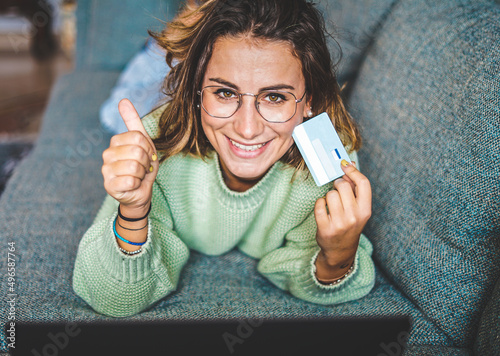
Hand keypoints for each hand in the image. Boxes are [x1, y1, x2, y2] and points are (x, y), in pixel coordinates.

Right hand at [102, 99, 158, 216]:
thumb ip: (133, 121)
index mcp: (115, 141)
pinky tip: (132, 185)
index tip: (146, 155)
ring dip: (142, 173)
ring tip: (138, 175)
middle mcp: (107, 154)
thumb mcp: (143, 142)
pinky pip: (131, 180)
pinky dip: (137, 184)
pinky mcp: (109, 186)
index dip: (148, 148)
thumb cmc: (142, 166)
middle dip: (146, 162)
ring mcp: (106, 170)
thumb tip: (123, 100)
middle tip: (142, 167)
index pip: (138, 137)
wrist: (140, 191)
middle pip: (137, 151)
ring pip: (134, 167)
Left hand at [314, 160, 371, 277]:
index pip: (363, 183)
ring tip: (332, 203)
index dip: (353, 171)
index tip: (344, 165)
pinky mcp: (325, 228)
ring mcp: (340, 224)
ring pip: (330, 194)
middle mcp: (354, 217)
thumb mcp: (358, 209)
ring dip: (328, 195)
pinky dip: (320, 203)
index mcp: (366, 210)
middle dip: (338, 184)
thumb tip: (350, 163)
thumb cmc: (350, 224)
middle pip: (344, 186)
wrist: (340, 249)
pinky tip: (324, 209)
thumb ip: (356, 187)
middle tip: (337, 190)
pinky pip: (319, 204)